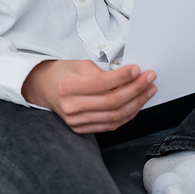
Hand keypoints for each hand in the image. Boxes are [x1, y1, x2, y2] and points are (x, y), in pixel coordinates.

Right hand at [21, 59, 156, 133]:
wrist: (45, 89)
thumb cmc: (63, 73)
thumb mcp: (80, 64)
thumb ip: (103, 72)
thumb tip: (128, 76)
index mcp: (68, 86)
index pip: (103, 83)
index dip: (123, 77)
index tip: (137, 69)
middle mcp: (72, 106)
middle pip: (112, 102)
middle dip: (136, 89)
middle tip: (149, 78)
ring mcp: (77, 121)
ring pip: (115, 116)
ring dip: (137, 103)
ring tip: (148, 90)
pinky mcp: (83, 129)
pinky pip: (111, 125)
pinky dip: (128, 114)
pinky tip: (137, 103)